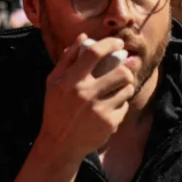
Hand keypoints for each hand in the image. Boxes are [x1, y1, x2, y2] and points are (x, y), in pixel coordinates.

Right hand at [38, 35, 136, 158]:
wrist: (60, 144)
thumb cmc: (56, 109)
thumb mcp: (54, 82)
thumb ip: (68, 59)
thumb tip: (84, 37)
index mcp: (70, 81)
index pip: (93, 53)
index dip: (109, 44)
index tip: (118, 43)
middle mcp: (85, 94)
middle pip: (120, 72)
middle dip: (126, 70)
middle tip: (122, 71)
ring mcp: (99, 110)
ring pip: (126, 89)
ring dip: (125, 87)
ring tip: (116, 90)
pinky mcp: (109, 124)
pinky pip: (124, 106)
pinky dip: (120, 105)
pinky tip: (109, 108)